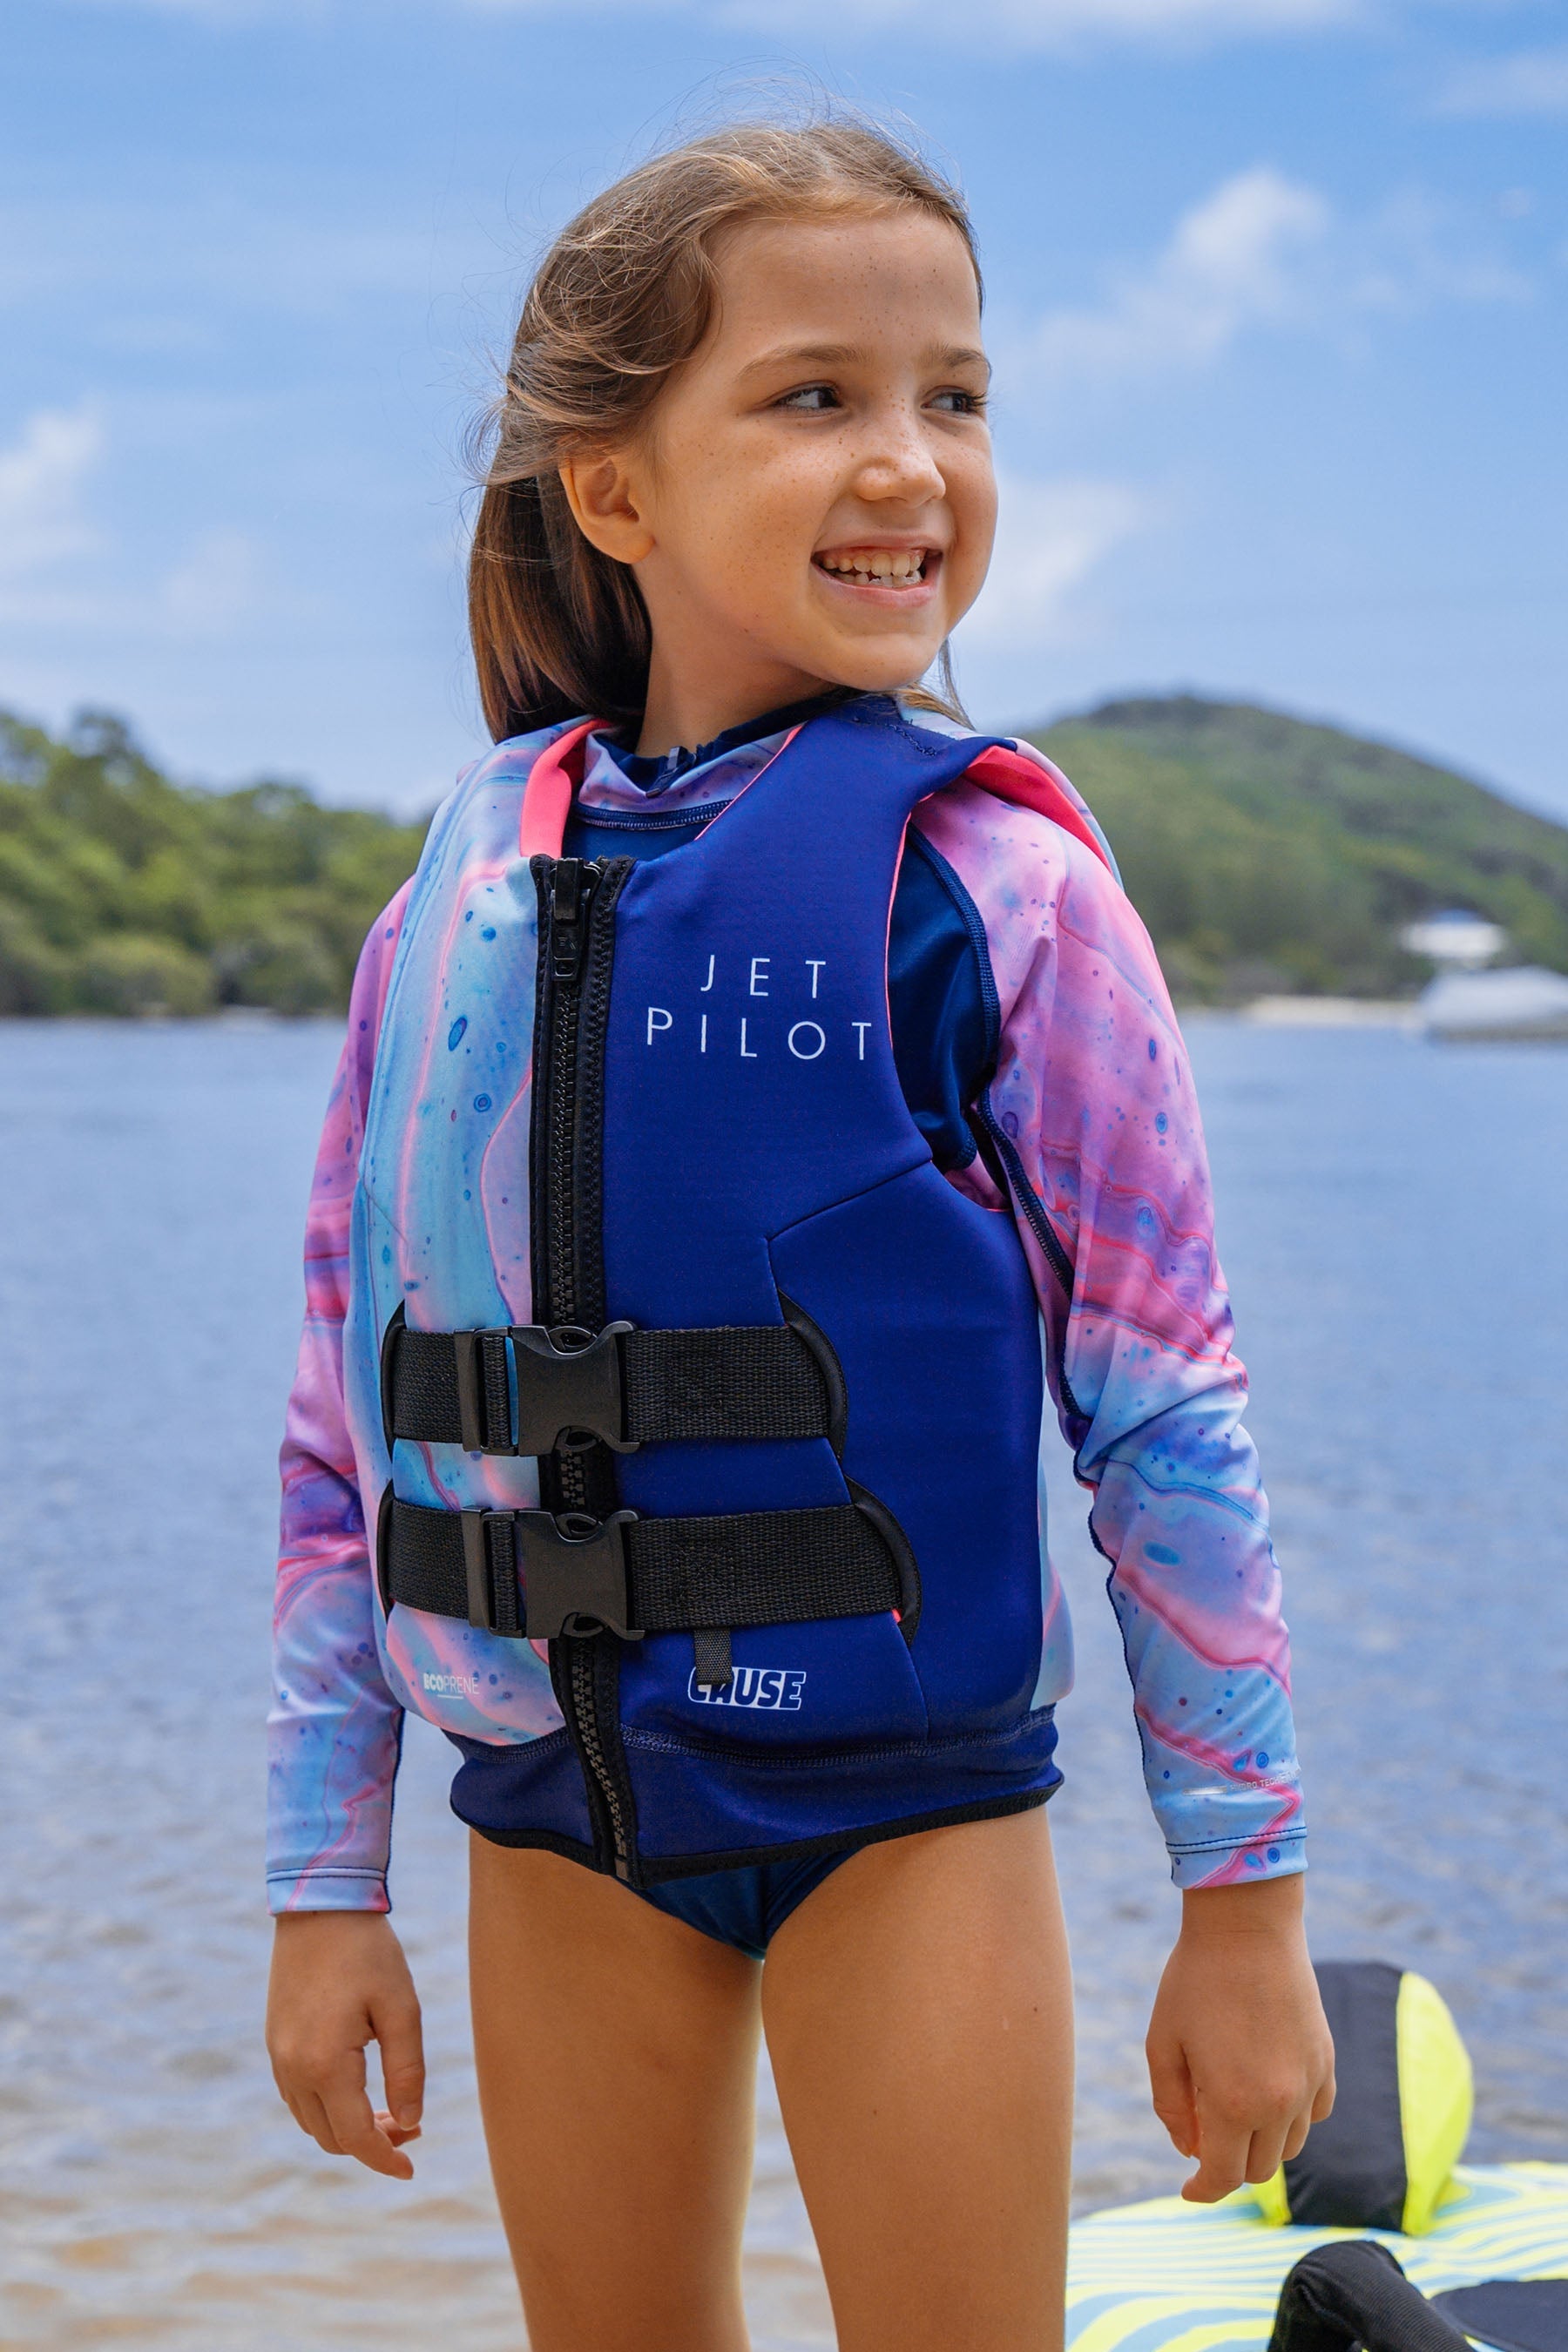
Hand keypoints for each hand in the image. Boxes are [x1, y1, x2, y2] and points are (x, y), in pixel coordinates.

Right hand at [266, 1911, 424, 2179]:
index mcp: (325, 2065)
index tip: (411, 2171)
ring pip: (312, 2123)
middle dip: (372, 2144)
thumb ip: (408, 2070)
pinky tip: (358, 2091)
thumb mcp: (401, 2008)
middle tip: (412, 2127)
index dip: (385, 2160)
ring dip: (348, 2129)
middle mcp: (293, 2070)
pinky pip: (298, 2098)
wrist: (318, 1905)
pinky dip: (328, 2109)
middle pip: (332, 2138)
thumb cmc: (367, 1952)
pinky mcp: (274, 2043)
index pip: (357, 2137)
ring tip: (392, 2110)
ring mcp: (277, 2057)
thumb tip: (412, 2122)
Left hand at [1145, 1874, 1334, 2203]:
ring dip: (1260, 2142)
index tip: (1189, 2189)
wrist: (1247, 1925)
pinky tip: (1267, 2088)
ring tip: (1231, 2104)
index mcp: (1233, 2104)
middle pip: (1258, 2169)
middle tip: (1202, 2134)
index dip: (1203, 2190)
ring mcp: (1310, 2083)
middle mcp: (1280, 2103)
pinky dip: (1293, 2116)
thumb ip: (1171, 2105)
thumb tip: (1189, 2150)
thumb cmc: (1195, 1979)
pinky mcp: (1327, 2060)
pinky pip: (1317, 2113)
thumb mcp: (1163, 2042)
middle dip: (1228, 2164)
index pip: (1224, 2177)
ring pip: (1290, 2145)